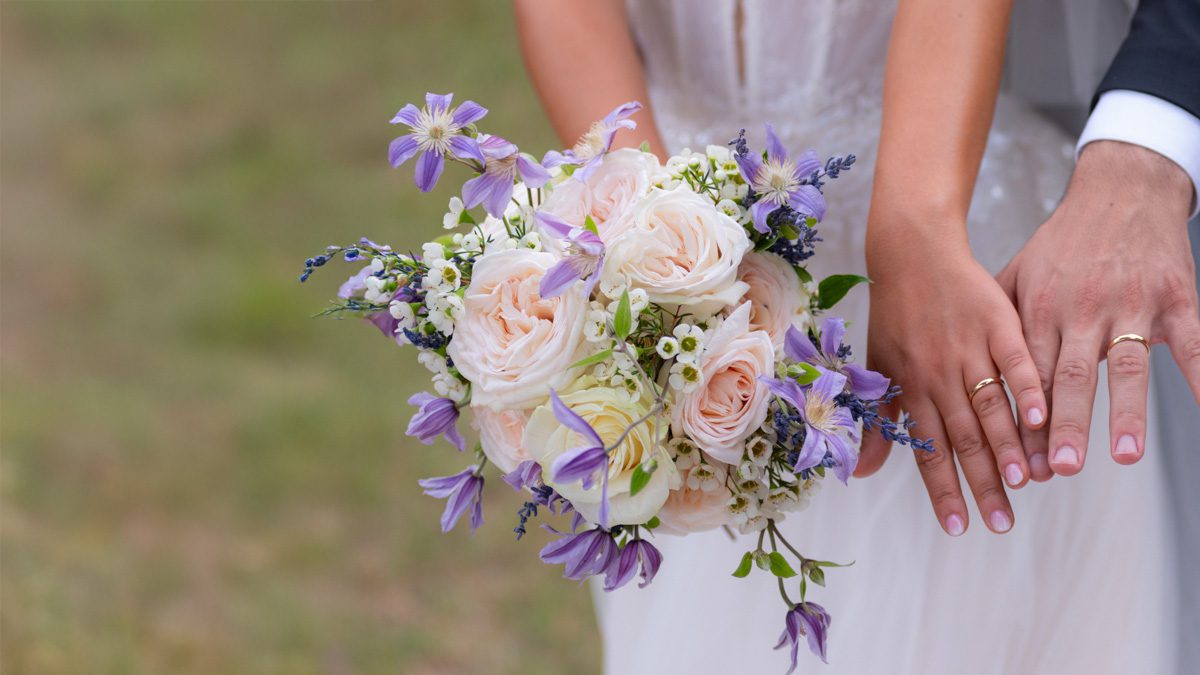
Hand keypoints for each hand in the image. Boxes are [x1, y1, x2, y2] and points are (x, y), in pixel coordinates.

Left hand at [858, 232, 1048, 535]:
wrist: (912, 251)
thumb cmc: (894, 313)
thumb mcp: (878, 366)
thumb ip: (879, 421)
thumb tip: (864, 473)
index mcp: (910, 388)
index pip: (928, 450)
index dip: (943, 490)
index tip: (960, 526)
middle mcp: (938, 374)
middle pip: (964, 438)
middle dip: (983, 484)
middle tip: (1001, 523)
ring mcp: (969, 348)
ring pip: (989, 406)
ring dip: (1008, 446)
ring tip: (1026, 483)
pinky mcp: (997, 323)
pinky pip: (1015, 360)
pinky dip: (1027, 388)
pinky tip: (1043, 417)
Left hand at [997, 140, 1199, 477]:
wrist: (1121, 190)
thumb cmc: (1063, 243)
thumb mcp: (1017, 275)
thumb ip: (998, 324)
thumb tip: (968, 376)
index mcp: (1040, 310)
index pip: (1028, 377)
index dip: (1025, 422)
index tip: (1022, 464)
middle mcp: (1082, 310)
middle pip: (1070, 376)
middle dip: (1064, 425)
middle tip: (1059, 468)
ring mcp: (1131, 304)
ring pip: (1127, 366)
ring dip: (1124, 412)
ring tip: (1121, 455)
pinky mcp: (1176, 297)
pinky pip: (1193, 343)